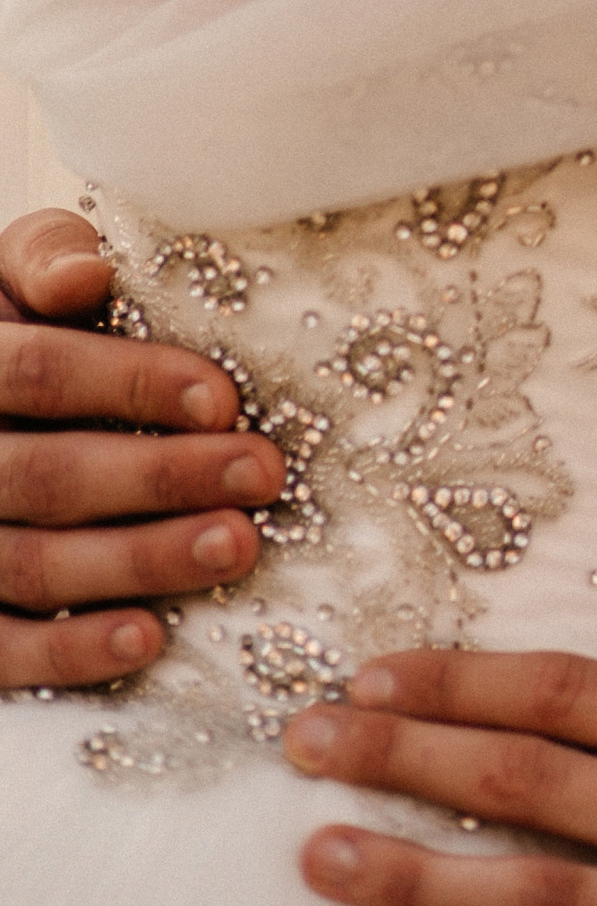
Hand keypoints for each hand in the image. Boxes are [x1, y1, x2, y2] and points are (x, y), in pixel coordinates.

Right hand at [0, 205, 284, 687]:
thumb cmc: (14, 325)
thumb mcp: (11, 271)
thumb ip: (46, 255)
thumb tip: (85, 276)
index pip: (40, 373)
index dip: (132, 383)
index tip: (224, 400)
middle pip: (48, 476)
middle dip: (162, 477)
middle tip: (262, 474)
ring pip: (31, 565)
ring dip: (139, 562)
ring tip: (235, 545)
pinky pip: (1, 649)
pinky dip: (70, 650)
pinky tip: (148, 637)